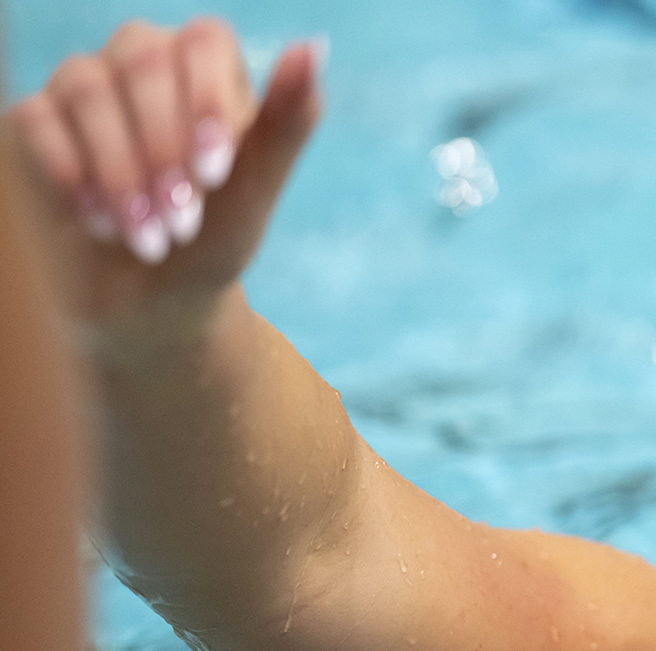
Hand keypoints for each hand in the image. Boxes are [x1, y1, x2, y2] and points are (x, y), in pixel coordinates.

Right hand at [6, 19, 321, 344]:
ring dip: (119, 171)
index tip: (214, 175)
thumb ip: (288, 122)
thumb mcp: (257, 188)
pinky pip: (36, 116)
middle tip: (183, 222)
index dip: (207, 101)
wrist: (156, 299)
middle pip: (143, 59)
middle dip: (162, 149)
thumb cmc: (216, 237)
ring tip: (148, 238)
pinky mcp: (39, 120)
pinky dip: (70, 174)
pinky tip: (98, 222)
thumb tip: (313, 47)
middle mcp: (145, 63)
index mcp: (208, 70)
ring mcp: (87, 87)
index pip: (204, 41)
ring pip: (85, 85)